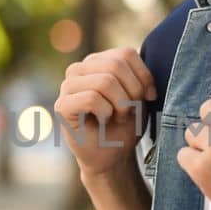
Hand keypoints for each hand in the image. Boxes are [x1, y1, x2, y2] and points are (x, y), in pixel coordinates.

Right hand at [55, 46, 155, 179]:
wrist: (112, 155)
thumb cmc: (126, 124)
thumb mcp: (140, 95)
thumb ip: (141, 77)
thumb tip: (145, 75)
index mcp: (98, 61)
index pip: (126, 54)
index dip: (144, 77)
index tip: (148, 97)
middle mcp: (80, 68)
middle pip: (116, 65)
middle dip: (132, 92)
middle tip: (130, 111)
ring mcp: (68, 85)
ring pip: (105, 81)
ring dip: (121, 104)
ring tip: (118, 116)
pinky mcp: (61, 105)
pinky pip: (91, 98)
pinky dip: (106, 113)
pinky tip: (103, 121)